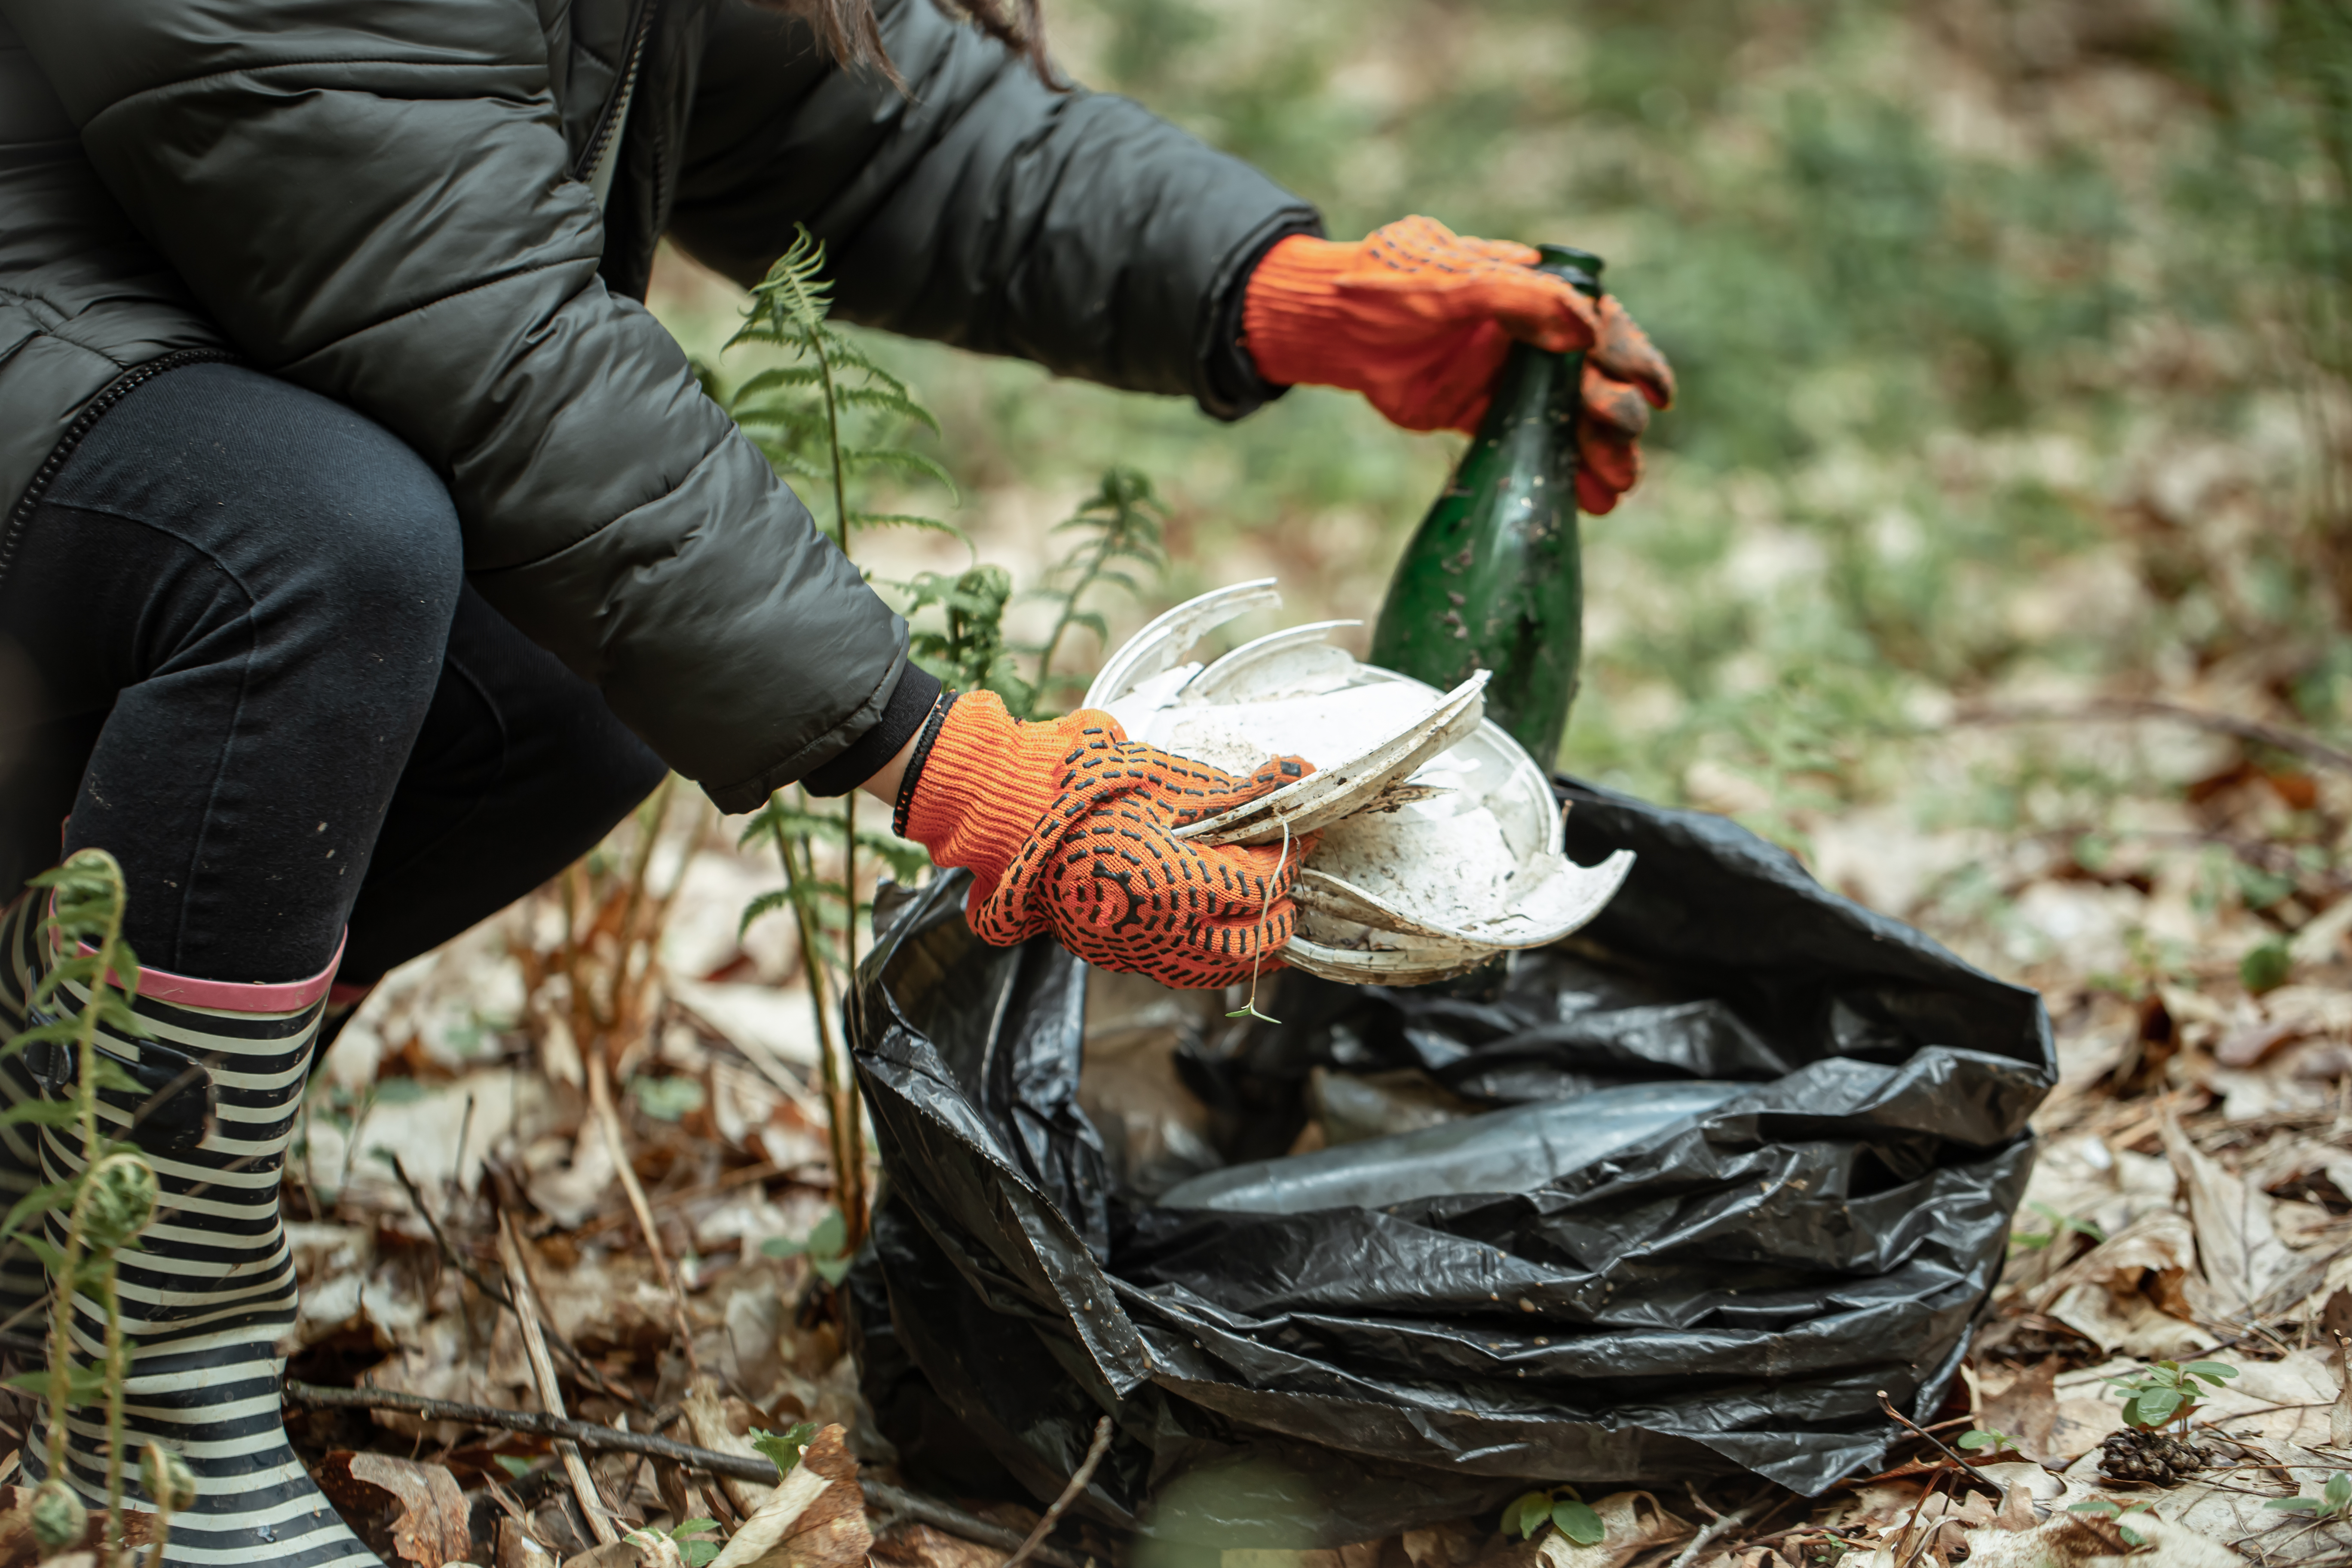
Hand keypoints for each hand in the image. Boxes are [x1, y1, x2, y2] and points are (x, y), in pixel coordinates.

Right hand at [896, 692, 1313, 988]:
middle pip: (1252, 942)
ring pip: (1215, 969)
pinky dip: (1207, 957)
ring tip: (1265, 915)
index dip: (1289, 856)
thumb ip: (1237, 792)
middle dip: (1280, 910)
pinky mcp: (1110, 953)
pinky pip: (1176, 970)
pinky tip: (1215, 931)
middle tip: (1288, 876)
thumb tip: (1297, 775)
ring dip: (1249, 945)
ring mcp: (1133, 949)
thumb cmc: (1086, 789)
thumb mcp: (1168, 781)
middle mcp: (1160, 931)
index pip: (1261, 884)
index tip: (1300, 832)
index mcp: (1178, 886)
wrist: (1009, 812)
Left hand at [1241, 215, 1675, 513]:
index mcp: (1533, 289)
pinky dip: (1558, 470)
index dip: (1632, 358)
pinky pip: (1530, 443)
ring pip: (1566, 417)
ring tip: (1617, 488)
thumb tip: (1585, 329)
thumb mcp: (1451, 279)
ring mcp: (1508, 377)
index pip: (1598, 324)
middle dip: (1616, 414)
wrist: (1330, 326)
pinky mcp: (1482, 413)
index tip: (1656, 392)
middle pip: (1592, 377)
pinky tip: (1587, 501)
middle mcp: (1530, 334)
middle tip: (1624, 447)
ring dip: (1596, 451)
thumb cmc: (1387, 285)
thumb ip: (1517, 299)